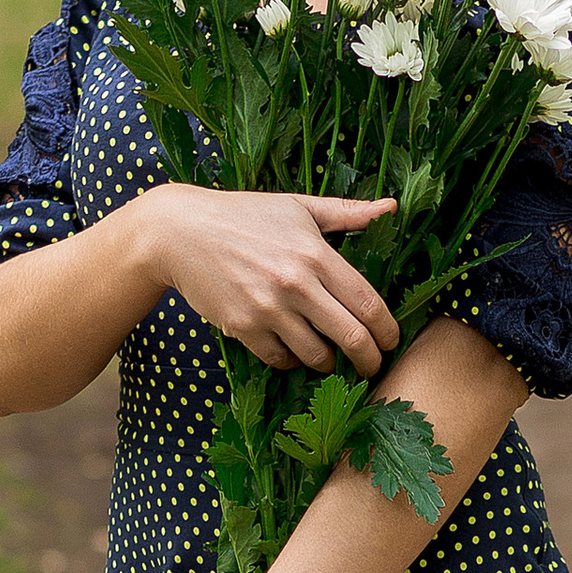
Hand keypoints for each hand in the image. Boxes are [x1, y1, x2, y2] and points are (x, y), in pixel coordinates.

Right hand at [153, 188, 398, 376]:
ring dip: (329, 363)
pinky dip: (292, 360)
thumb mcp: (297, 206)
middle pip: (351, 337)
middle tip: (372, 366)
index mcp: (316, 253)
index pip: (368, 303)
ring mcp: (268, 309)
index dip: (387, 330)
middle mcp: (296, 284)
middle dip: (369, 359)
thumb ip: (346, 212)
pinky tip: (294, 350)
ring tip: (330, 357)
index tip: (391, 341)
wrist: (179, 232)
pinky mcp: (243, 327)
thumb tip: (391, 207)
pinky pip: (280, 359)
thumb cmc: (242, 215)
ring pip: (317, 355)